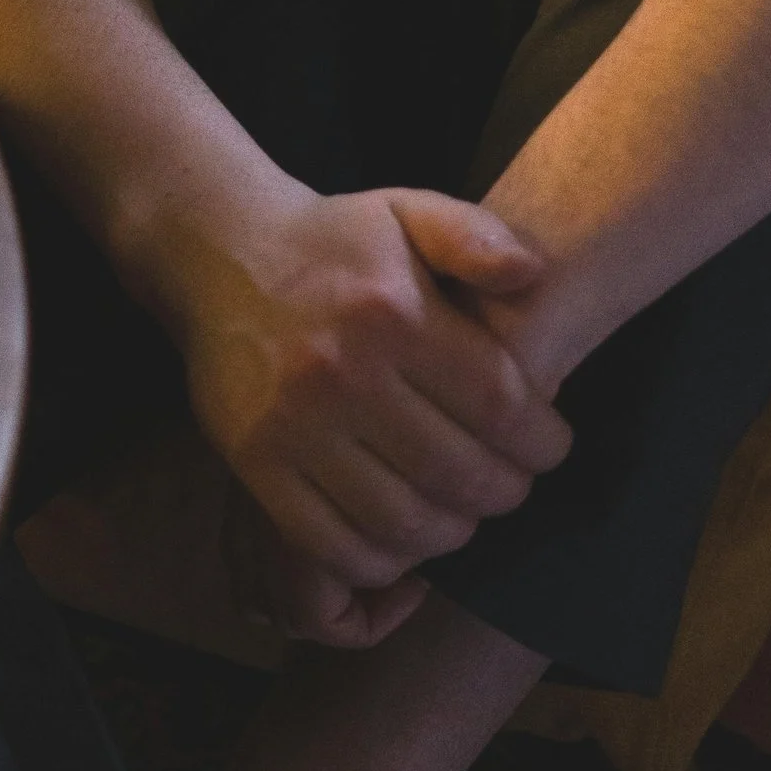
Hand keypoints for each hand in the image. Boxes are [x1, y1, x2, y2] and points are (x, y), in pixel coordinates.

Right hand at [171, 179, 572, 643]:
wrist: (220, 253)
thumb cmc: (335, 243)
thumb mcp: (408, 211)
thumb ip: (477, 236)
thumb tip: (534, 275)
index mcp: (392, 311)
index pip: (498, 405)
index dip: (540, 442)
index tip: (550, 448)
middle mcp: (341, 371)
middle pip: (457, 473)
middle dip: (504, 492)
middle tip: (510, 486)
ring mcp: (292, 424)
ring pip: (402, 521)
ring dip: (450, 531)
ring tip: (461, 511)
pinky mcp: (254, 462)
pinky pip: (334, 544)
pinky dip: (381, 559)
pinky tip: (400, 537)